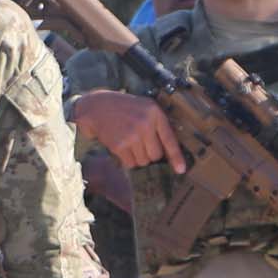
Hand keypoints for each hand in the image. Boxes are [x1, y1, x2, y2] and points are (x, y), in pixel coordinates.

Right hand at [72, 93, 186, 172]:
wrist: (97, 107)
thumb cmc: (124, 108)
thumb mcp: (144, 107)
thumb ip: (157, 124)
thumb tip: (166, 152)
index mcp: (154, 113)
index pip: (170, 139)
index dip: (176, 157)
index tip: (181, 170)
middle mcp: (145, 124)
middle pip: (156, 155)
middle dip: (150, 155)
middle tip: (141, 145)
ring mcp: (132, 135)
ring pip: (143, 161)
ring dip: (138, 158)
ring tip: (130, 143)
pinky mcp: (119, 145)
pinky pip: (130, 163)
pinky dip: (127, 160)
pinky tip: (122, 147)